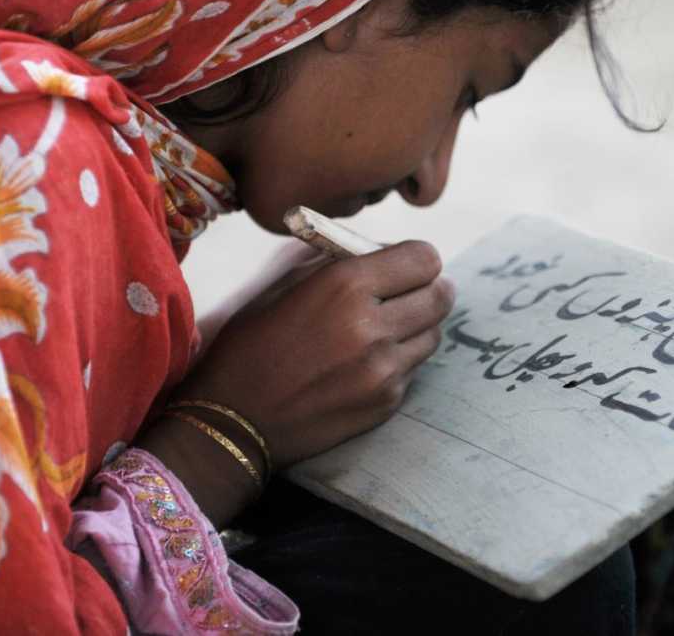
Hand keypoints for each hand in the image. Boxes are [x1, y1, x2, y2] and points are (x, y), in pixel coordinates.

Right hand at [178, 240, 454, 467]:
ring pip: (433, 333)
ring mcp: (383, 369)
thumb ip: (336, 264)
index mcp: (345, 285)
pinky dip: (400, 360)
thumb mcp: (283, 287)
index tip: (408, 264)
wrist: (233, 422)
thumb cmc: (250, 346)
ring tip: (387, 328)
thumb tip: (378, 252)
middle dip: (429, 288)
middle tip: (412, 292)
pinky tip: (367, 362)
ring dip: (417, 326)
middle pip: (440, 295)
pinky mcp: (386, 402)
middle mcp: (372, 325)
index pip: (424, 258)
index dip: (418, 259)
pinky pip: (414, 369)